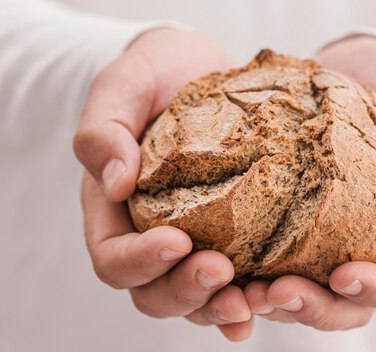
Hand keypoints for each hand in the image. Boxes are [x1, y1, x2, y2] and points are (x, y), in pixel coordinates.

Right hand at [74, 29, 252, 340]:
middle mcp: (150, 237)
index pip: (112, 258)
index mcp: (114, 212)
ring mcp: (193, 243)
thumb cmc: (157, 75)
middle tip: (221, 271)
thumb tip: (115, 184)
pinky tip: (271, 300)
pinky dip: (250, 299)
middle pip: (154, 293)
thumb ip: (104, 129)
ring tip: (255, 298)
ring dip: (221, 307)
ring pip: (196, 299)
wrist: (199, 70)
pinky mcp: (233, 238)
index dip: (139, 261)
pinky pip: (236, 282)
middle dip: (186, 290)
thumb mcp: (125, 85)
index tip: (176, 241)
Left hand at [244, 36, 375, 329]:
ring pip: (301, 295)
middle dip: (313, 308)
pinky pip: (263, 263)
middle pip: (345, 306)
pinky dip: (243, 277)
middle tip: (276, 293)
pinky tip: (220, 268)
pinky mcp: (280, 226)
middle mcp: (359, 250)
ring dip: (272, 303)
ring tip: (242, 292)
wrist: (349, 68)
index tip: (343, 276)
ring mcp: (317, 243)